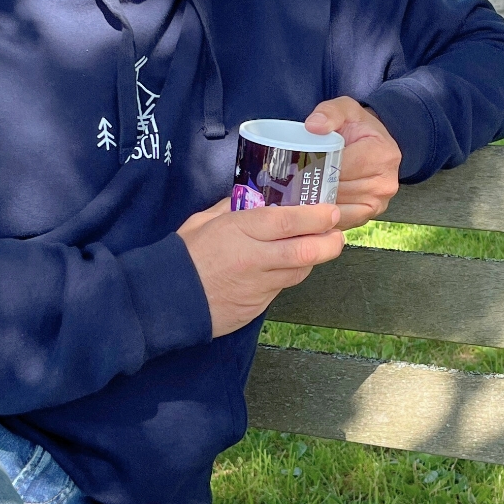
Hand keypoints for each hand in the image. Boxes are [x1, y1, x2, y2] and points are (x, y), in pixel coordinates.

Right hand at [176, 198, 343, 336]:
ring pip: (299, 272)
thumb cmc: (182, 256)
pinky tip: (288, 267)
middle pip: (305, 251)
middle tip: (337, 234)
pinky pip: (281, 289)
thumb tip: (253, 197)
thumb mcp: (203, 221)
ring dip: (314, 260)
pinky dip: (289, 276)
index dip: (317, 217)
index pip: (288, 222)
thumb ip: (231, 208)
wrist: (166, 299)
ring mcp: (257, 285)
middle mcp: (253, 258)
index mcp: (239, 231)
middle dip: (330, 242)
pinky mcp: (257, 306)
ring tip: (320, 247)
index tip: (332, 211)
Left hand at [305, 97, 401, 230]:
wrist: (375, 142)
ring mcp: (378, 202)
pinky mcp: (368, 215)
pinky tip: (306, 211)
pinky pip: (341, 221)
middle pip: (338, 191)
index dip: (316, 168)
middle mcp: (385, 182)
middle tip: (286, 185)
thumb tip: (312, 127)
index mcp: (382, 154)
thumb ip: (329, 112)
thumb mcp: (346, 109)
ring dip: (314, 206)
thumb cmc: (357, 127)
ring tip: (293, 198)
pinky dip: (322, 218)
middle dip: (312, 188)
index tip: (293, 167)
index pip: (341, 167)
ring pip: (337, 209)